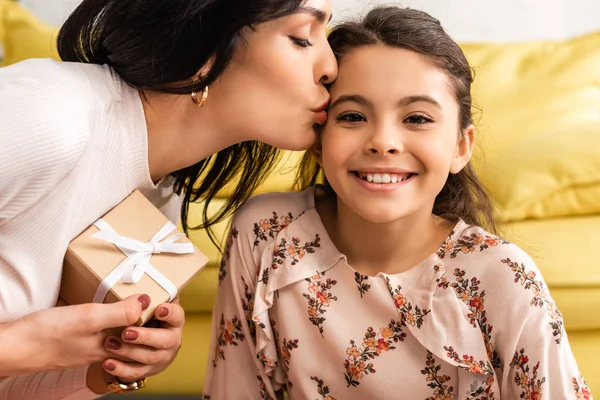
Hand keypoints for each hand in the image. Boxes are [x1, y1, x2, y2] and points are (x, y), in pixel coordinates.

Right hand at [1, 294, 149, 375]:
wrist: (12, 347)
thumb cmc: (47, 334)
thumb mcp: (89, 318)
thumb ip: (119, 313)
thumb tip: (145, 302)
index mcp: (109, 347)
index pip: (141, 334)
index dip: (153, 318)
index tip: (163, 300)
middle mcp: (100, 351)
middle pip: (131, 336)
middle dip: (144, 320)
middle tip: (153, 299)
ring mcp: (86, 348)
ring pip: (115, 335)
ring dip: (126, 320)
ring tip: (133, 302)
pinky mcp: (74, 343)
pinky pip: (99, 335)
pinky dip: (108, 323)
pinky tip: (103, 313)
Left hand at [101, 299, 184, 381]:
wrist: (128, 337)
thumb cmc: (138, 316)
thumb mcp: (141, 306)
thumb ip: (140, 302)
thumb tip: (141, 300)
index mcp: (173, 320)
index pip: (177, 315)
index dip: (170, 313)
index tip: (158, 309)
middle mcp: (172, 339)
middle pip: (165, 340)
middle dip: (146, 336)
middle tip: (126, 332)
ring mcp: (162, 356)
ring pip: (150, 357)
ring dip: (129, 351)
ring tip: (109, 343)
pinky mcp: (149, 370)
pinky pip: (136, 372)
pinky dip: (121, 368)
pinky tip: (107, 362)